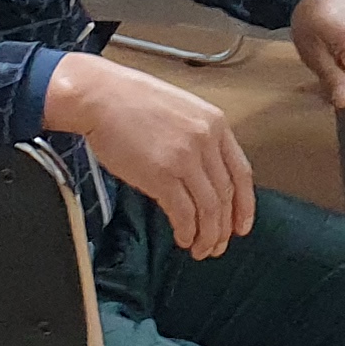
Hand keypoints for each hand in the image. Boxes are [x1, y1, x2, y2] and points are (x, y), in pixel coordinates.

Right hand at [41, 52, 255, 258]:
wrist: (99, 96)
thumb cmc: (131, 101)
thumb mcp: (181, 110)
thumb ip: (199, 138)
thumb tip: (205, 175)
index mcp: (215, 123)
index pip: (242, 172)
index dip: (245, 205)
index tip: (242, 225)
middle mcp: (206, 140)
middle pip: (226, 195)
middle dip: (224, 227)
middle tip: (219, 245)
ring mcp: (185, 158)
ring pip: (209, 209)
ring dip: (207, 235)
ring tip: (201, 249)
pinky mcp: (161, 175)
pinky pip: (183, 213)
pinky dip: (187, 231)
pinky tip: (183, 238)